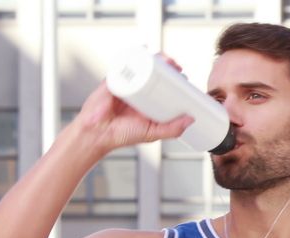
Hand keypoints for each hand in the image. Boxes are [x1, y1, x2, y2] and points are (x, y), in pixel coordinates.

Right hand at [75, 57, 194, 153]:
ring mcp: (126, 83)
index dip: (174, 80)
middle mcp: (138, 90)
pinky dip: (133, 55)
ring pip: (141, 65)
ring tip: (165, 60)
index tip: (184, 78)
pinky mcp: (114, 79)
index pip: (164, 86)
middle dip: (167, 66)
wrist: (98, 133)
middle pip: (154, 72)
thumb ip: (172, 129)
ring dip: (154, 58)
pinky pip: (124, 64)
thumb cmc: (122, 134)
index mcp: (147, 102)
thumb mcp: (153, 132)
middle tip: (176, 66)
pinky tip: (144, 51)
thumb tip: (191, 119)